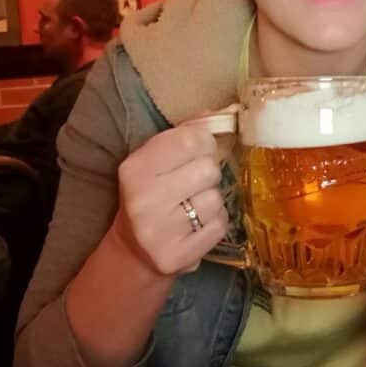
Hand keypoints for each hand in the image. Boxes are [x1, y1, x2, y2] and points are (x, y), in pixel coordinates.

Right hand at [111, 121, 228, 276]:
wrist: (134, 250)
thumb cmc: (151, 193)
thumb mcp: (157, 159)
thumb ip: (189, 131)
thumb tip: (231, 110)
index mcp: (135, 168)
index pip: (191, 139)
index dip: (205, 143)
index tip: (199, 151)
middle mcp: (143, 199)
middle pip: (209, 169)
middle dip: (209, 173)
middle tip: (195, 182)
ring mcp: (159, 231)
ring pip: (217, 198)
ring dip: (212, 199)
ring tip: (193, 205)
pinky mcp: (178, 255)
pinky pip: (220, 225)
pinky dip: (215, 222)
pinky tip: (197, 224)